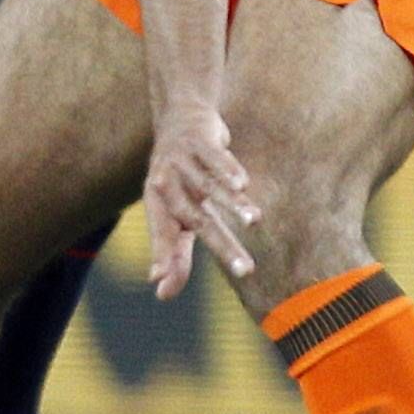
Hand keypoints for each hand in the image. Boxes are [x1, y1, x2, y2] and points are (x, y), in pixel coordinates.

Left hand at [143, 106, 256, 297]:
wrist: (179, 119)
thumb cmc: (177, 182)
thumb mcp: (172, 216)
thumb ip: (172, 254)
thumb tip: (161, 294)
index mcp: (158, 205)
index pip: (163, 236)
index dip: (164, 258)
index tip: (162, 284)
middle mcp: (166, 183)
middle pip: (196, 218)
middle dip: (221, 244)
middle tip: (246, 271)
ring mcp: (181, 160)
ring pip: (209, 186)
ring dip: (232, 204)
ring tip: (255, 221)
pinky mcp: (198, 140)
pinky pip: (214, 157)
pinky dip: (228, 170)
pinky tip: (242, 184)